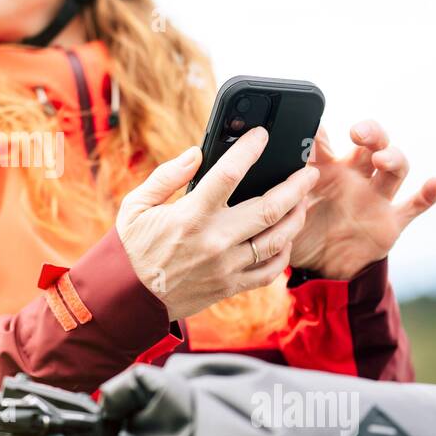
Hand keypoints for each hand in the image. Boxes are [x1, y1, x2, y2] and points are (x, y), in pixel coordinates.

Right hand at [116, 126, 319, 320]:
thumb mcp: (136, 205)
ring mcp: (226, 267)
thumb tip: (196, 153)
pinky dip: (283, 255)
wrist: (126, 299)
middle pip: (269, 208)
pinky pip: (269, 272)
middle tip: (309, 171)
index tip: (262, 135)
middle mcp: (214, 241)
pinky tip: (284, 240)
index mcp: (190, 216)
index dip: (249, 149)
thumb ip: (167, 176)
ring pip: (277, 240)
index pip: (229, 174)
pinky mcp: (230, 287)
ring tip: (302, 203)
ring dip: (296, 218)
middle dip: (296, 186)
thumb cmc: (131, 248)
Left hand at [289, 120, 435, 280]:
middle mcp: (353, 176)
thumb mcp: (282, 209)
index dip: (322, 129)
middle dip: (370, 132)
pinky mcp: (390, 221)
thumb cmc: (298, 230)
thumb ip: (276, 187)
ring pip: (393, 168)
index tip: (312, 124)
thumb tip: (256, 165)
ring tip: (382, 159)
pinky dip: (427, 194)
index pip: (325, 140)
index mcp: (323, 169)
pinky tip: (435, 182)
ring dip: (392, 157)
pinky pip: (414, 206)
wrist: (318, 269)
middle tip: (358, 132)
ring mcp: (374, 197)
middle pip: (371, 143)